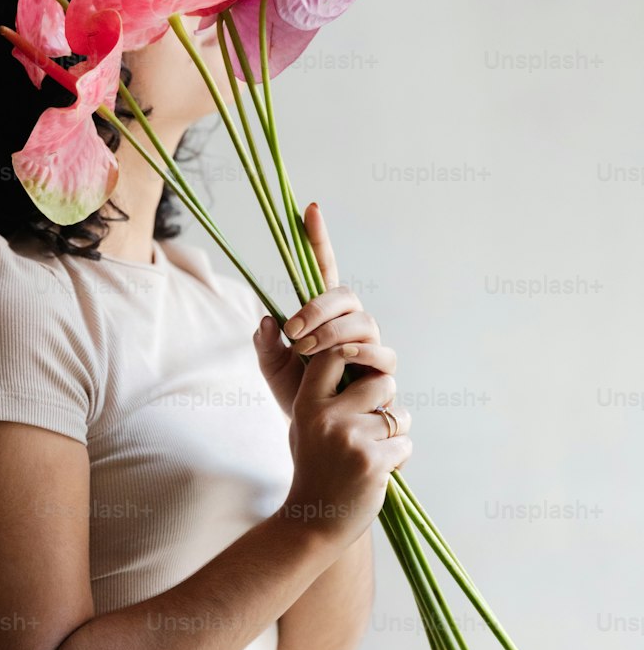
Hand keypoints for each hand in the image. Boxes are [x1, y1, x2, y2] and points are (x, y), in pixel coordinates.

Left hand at [253, 202, 396, 416]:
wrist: (322, 440)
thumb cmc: (301, 399)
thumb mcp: (272, 371)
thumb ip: (266, 345)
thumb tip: (268, 320)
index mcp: (323, 316)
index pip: (323, 270)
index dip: (318, 239)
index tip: (309, 209)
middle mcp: (351, 324)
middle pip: (346, 295)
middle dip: (319, 306)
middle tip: (295, 330)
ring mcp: (370, 346)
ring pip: (364, 321)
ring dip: (334, 332)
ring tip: (308, 351)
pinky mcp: (383, 373)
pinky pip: (382, 354)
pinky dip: (361, 354)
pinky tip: (343, 359)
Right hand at [284, 339, 412, 554]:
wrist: (314, 521)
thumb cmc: (314, 468)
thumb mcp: (305, 426)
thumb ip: (323, 394)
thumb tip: (349, 353)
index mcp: (307, 404)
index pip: (335, 355)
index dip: (355, 353)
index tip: (362, 369)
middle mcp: (327, 416)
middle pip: (381, 382)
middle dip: (387, 402)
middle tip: (373, 425)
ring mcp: (350, 438)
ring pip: (398, 415)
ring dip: (396, 433)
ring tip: (374, 452)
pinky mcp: (373, 461)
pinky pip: (405, 444)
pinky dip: (399, 458)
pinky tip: (380, 473)